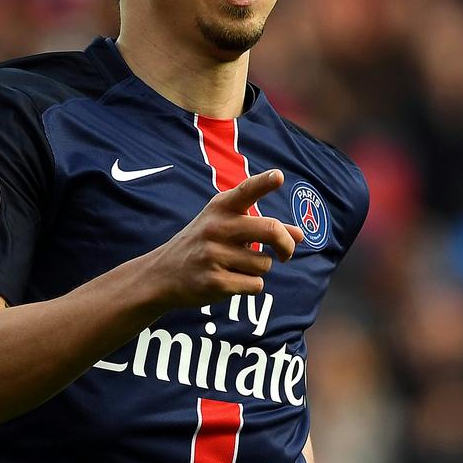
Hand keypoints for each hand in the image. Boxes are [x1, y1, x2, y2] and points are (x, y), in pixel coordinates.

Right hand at [137, 169, 303, 308]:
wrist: (161, 275)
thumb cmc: (202, 245)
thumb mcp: (226, 227)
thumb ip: (262, 228)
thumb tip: (301, 235)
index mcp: (220, 208)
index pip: (246, 191)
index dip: (264, 183)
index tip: (278, 176)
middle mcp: (217, 228)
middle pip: (271, 230)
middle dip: (286, 244)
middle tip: (286, 253)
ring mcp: (214, 255)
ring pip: (264, 264)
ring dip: (259, 269)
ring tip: (236, 266)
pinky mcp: (215, 282)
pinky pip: (255, 285)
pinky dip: (250, 286)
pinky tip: (229, 281)